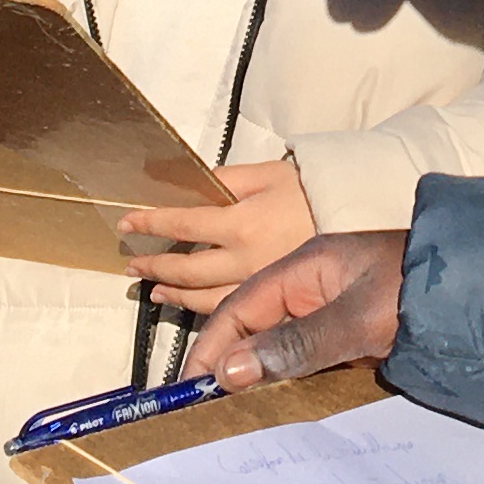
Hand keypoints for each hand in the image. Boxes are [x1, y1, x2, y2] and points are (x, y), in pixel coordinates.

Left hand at [119, 155, 315, 308]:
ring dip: (173, 293)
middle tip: (133, 266)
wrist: (355, 219)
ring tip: (155, 290)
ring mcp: (257, 284)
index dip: (150, 222)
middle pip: (187, 268)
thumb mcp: (269, 173)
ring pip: (203, 297)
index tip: (127, 222)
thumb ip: (227, 179)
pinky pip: (230, 309)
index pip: (182, 223)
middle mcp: (244, 259)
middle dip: (154, 266)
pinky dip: (204, 309)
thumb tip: (192, 184)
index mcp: (241, 222)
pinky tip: (193, 303)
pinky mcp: (273, 302)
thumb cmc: (312, 191)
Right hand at [189, 231, 408, 394]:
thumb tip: (231, 371)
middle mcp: (315, 286)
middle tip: (204, 409)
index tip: (191, 387)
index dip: (214, 345)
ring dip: (257, 375)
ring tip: (232, 415)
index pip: (243, 305)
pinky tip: (278, 407)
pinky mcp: (355, 336)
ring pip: (281, 345)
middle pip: (257, 325)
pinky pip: (309, 358)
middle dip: (229, 363)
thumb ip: (298, 344)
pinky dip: (289, 380)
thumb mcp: (358, 317)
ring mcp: (335, 312)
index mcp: (307, 265)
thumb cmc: (422, 291)